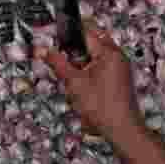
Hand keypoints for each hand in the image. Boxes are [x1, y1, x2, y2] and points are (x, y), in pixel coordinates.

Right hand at [35, 29, 143, 143]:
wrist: (121, 129)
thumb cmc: (102, 107)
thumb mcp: (74, 83)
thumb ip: (58, 63)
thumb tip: (43, 50)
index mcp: (109, 53)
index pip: (86, 33)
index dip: (69, 37)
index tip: (56, 41)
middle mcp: (118, 57)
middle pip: (93, 42)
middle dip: (77, 49)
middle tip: (65, 60)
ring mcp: (121, 67)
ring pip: (97, 54)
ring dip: (83, 61)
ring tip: (75, 76)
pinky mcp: (120, 78)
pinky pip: (103, 65)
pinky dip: (91, 70)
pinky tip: (84, 85)